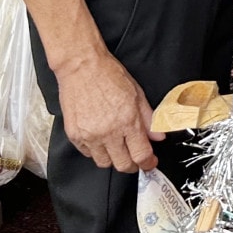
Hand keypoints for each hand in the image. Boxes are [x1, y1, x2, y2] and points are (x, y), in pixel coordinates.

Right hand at [55, 53, 161, 172]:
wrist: (81, 67)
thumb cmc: (109, 75)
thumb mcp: (137, 94)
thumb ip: (148, 118)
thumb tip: (158, 136)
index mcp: (127, 121)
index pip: (141, 154)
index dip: (148, 163)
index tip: (150, 162)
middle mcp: (108, 132)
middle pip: (123, 165)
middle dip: (132, 165)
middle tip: (135, 158)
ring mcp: (89, 136)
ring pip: (104, 163)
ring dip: (113, 158)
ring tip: (116, 146)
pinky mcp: (74, 135)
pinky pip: (87, 154)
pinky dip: (95, 151)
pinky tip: (100, 138)